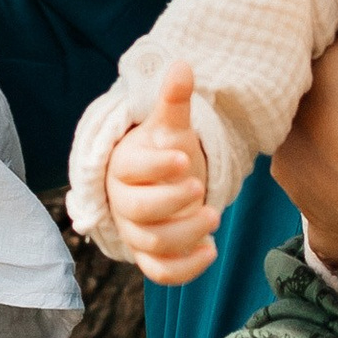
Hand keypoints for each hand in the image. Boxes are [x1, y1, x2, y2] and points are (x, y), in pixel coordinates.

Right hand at [102, 62, 221, 281]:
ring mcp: (135, 232)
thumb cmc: (163, 151)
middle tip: (201, 189)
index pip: (132, 170)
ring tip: (214, 216)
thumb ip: (174, 100)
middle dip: (173, 203)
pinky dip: (185, 269)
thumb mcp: (171, 126)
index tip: (184, 158)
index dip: (156, 167)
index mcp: (122, 167)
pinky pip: (161, 272)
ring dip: (185, 234)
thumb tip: (182, 65)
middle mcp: (122, 203)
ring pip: (152, 243)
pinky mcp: (150, 257)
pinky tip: (211, 250)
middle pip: (139, 211)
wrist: (161, 182)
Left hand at [271, 0, 337, 257]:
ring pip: (305, 138)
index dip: (301, 30)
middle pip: (291, 94)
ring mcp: (298, 186)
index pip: (280, 49)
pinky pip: (322, 179)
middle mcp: (275, 144)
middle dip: (312, 79)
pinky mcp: (324, 216)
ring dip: (327, 124)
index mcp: (280, 93)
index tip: (325, 17)